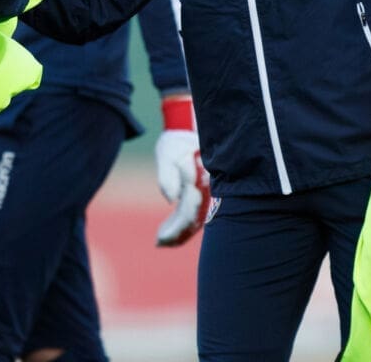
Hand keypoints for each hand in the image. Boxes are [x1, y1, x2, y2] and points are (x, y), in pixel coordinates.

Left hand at [155, 94, 210, 246]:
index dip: (178, 226)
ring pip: (197, 218)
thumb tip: (170, 199)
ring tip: (163, 241)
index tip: (161, 238)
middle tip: (160, 242)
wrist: (188, 128)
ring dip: (181, 232)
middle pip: (196, 218)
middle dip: (179, 233)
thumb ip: (167, 174)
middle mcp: (209, 188)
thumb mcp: (168, 151)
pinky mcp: (202, 192)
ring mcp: (208, 191)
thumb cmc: (177, 139)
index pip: (192, 209)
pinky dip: (183, 224)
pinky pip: (195, 212)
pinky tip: (170, 233)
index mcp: (203, 179)